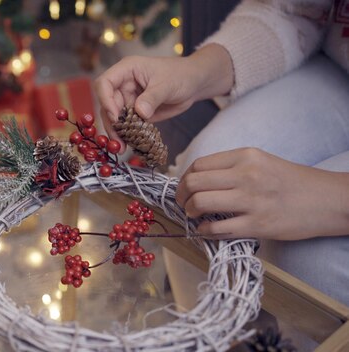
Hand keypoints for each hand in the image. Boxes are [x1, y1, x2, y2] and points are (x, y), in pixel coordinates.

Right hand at [95, 44, 232, 151]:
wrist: (193, 84)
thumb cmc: (181, 75)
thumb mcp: (167, 84)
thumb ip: (152, 98)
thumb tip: (140, 112)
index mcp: (127, 70)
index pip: (105, 83)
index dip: (106, 99)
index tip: (115, 116)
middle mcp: (123, 84)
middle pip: (106, 104)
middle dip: (111, 123)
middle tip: (118, 141)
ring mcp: (128, 99)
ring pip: (113, 118)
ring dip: (116, 133)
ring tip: (121, 148)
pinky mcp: (134, 112)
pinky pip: (125, 125)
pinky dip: (126, 135)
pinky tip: (128, 145)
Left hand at [175, 148, 348, 239]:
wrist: (328, 200)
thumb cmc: (292, 182)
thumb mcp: (261, 162)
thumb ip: (231, 167)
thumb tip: (196, 179)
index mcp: (246, 156)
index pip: (199, 165)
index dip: (183, 178)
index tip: (183, 188)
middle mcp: (246, 175)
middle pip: (194, 183)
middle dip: (180, 196)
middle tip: (182, 203)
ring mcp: (251, 201)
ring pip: (200, 203)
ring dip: (189, 212)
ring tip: (193, 215)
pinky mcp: (257, 225)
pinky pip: (217, 229)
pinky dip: (203, 231)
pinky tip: (205, 230)